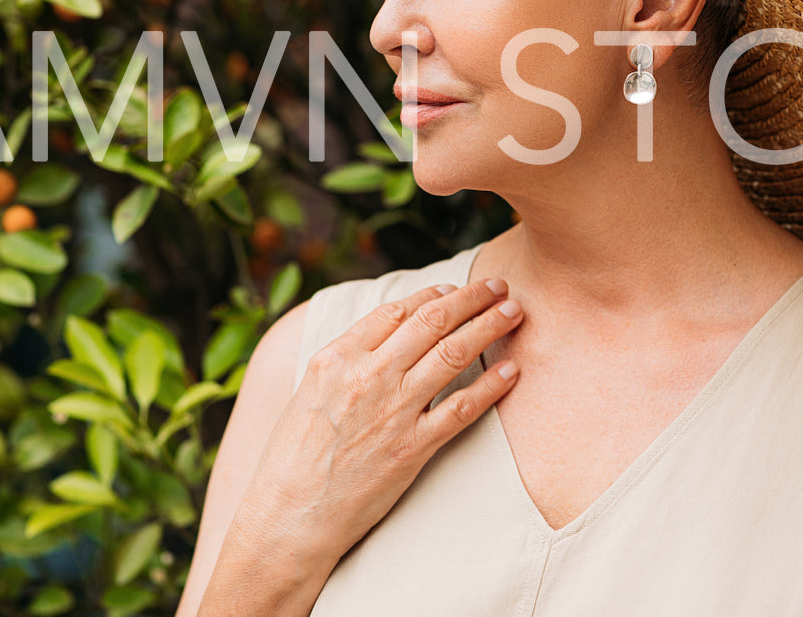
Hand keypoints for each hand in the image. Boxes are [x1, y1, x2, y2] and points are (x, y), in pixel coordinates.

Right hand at [229, 276, 522, 561]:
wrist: (289, 517)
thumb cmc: (291, 459)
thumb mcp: (308, 393)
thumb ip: (345, 362)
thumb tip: (383, 336)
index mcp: (337, 357)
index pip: (397, 311)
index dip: (433, 295)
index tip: (455, 289)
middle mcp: (368, 375)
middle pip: (432, 321)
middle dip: (472, 298)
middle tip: (499, 286)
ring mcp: (393, 411)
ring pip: (454, 354)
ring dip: (489, 327)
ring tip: (513, 312)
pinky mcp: (412, 448)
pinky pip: (462, 408)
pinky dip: (491, 386)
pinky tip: (511, 371)